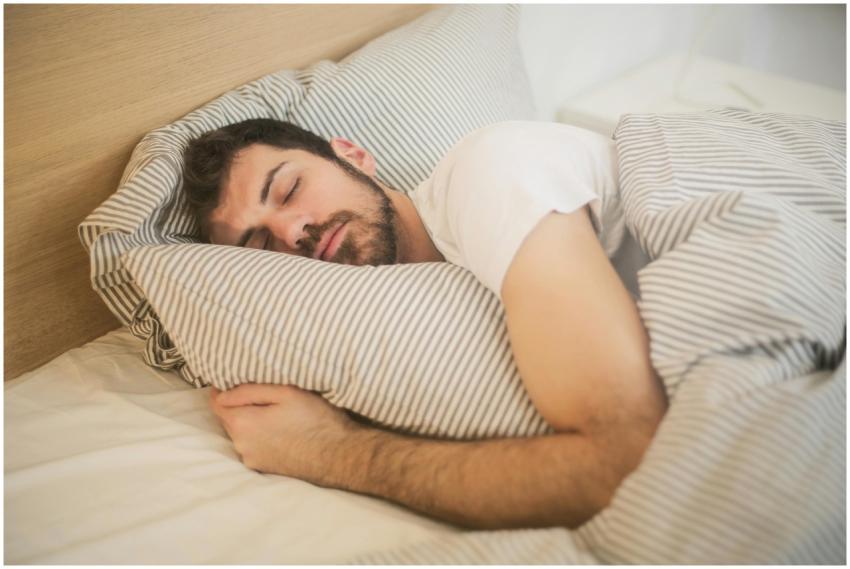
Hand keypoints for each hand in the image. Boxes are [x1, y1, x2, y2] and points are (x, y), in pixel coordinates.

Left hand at [209, 384, 357, 482]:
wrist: (339, 455)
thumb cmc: (315, 419)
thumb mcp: (285, 392)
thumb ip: (249, 391)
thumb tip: (222, 392)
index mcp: (243, 423)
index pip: (217, 403)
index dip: (223, 389)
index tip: (236, 380)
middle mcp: (241, 445)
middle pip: (229, 419)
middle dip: (240, 406)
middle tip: (266, 396)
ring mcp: (252, 459)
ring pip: (242, 433)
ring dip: (252, 422)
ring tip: (277, 414)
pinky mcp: (264, 468)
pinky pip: (253, 446)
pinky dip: (261, 437)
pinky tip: (282, 431)